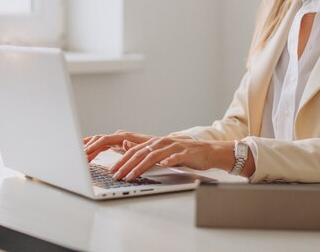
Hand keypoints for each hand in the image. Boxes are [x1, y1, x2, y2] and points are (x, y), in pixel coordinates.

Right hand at [83, 131, 154, 162]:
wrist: (164, 146)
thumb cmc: (156, 148)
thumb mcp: (147, 149)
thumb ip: (134, 146)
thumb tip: (123, 142)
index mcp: (125, 136)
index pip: (105, 139)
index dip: (93, 146)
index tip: (84, 152)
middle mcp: (120, 136)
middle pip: (99, 140)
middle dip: (88, 148)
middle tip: (76, 157)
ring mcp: (118, 140)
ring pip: (99, 142)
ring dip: (89, 149)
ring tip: (78, 157)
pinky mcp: (118, 144)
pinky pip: (102, 145)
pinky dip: (94, 149)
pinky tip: (86, 153)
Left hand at [107, 136, 233, 181]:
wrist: (207, 151)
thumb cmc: (184, 154)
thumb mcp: (163, 153)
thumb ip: (148, 153)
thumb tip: (129, 152)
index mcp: (155, 143)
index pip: (134, 151)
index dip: (122, 160)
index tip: (112, 170)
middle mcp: (162, 143)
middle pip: (140, 153)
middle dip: (126, 165)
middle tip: (116, 175)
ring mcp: (173, 147)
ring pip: (154, 156)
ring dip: (140, 166)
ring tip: (131, 176)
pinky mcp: (185, 153)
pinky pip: (175, 157)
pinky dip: (168, 160)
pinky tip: (162, 165)